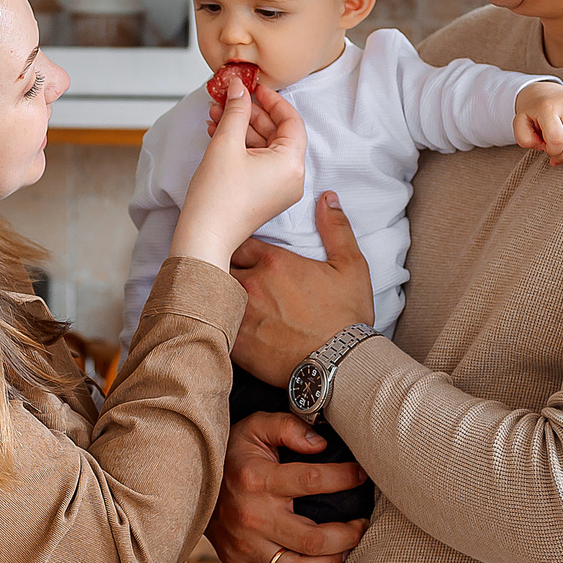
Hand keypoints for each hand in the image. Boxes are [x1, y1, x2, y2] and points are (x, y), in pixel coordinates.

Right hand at [171, 76, 304, 267]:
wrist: (204, 236)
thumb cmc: (217, 198)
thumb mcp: (226, 143)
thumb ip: (236, 110)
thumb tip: (239, 88)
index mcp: (291, 163)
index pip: (291, 119)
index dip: (271, 99)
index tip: (253, 87)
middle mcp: (292, 177)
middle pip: (277, 132)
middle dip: (250, 113)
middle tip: (229, 98)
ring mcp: (279, 188)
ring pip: (265, 147)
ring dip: (242, 128)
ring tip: (216, 114)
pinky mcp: (265, 195)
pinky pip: (259, 162)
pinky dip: (242, 147)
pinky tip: (218, 133)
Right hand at [206, 411, 368, 562]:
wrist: (187, 479)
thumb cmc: (231, 452)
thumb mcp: (256, 426)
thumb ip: (289, 426)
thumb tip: (321, 444)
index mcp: (258, 479)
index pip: (313, 480)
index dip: (345, 478)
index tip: (361, 475)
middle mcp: (252, 517)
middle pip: (312, 539)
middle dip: (348, 535)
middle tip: (360, 526)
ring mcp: (243, 546)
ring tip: (342, 552)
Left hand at [228, 191, 372, 383]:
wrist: (341, 364)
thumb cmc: (346, 316)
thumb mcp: (351, 266)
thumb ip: (336, 229)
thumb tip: (327, 199)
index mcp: (274, 262)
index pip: (238, 241)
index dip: (237, 245)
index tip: (240, 251)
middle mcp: (251, 284)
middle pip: (218, 264)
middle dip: (220, 265)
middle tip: (224, 271)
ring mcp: (240, 315)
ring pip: (212, 294)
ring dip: (214, 293)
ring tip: (216, 296)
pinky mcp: (236, 344)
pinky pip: (214, 325)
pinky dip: (216, 321)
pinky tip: (219, 323)